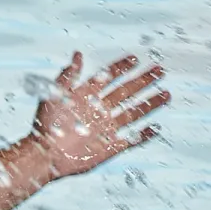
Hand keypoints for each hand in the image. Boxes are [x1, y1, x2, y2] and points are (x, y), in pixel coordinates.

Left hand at [30, 52, 169, 178]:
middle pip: (125, 92)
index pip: (107, 77)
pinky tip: (155, 129)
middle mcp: (98, 111)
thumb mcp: (54, 96)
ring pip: (133, 113)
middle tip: (159, 70)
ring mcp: (105, 128)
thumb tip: (77, 54)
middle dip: (142, 81)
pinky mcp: (109, 147)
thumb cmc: (45, 126)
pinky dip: (143, 136)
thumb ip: (67, 75)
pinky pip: (130, 141)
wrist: (44, 155)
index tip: (135, 58)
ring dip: (150, 104)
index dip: (120, 67)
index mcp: (85, 97)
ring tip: (166, 94)